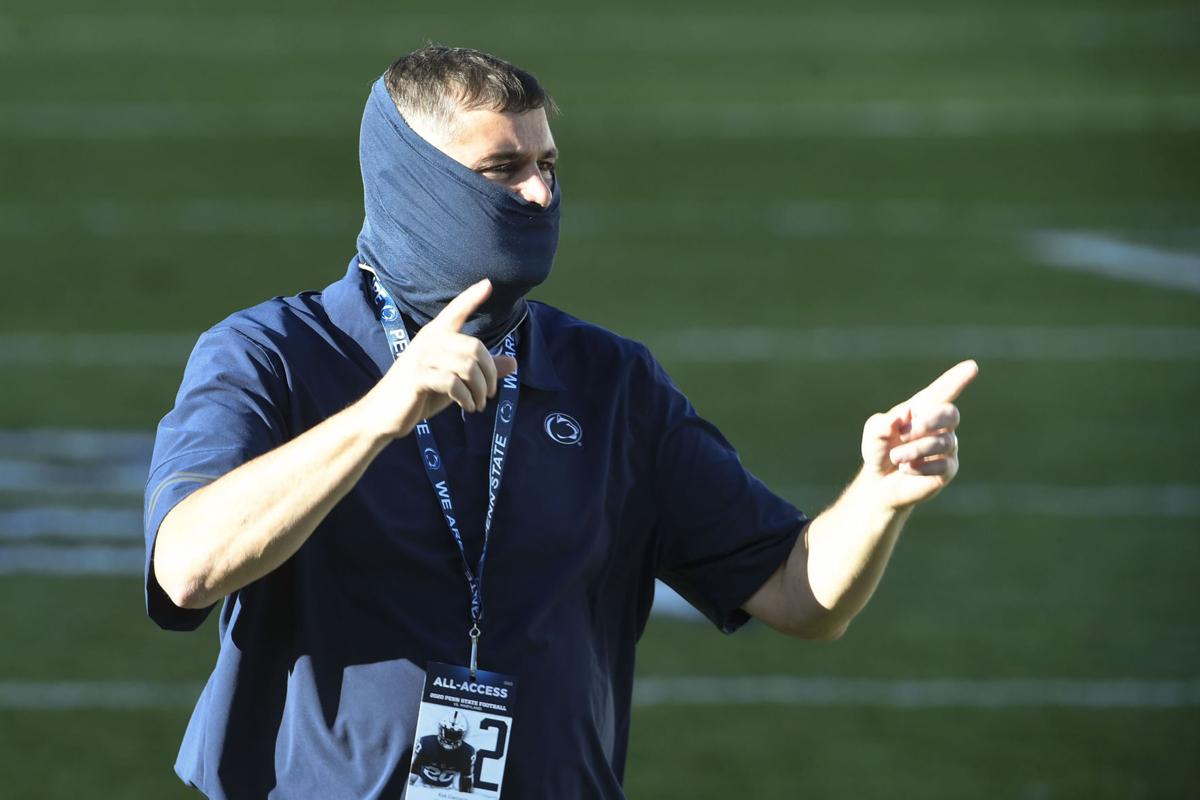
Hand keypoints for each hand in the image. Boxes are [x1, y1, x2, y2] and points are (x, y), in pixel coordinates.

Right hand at [359, 280, 517, 438]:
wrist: (385, 415)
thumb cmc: (422, 394)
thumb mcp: (456, 381)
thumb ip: (482, 371)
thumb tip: (514, 363)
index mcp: (436, 335)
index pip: (456, 310)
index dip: (472, 297)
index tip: (488, 283)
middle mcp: (428, 340)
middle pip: (476, 347)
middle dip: (490, 374)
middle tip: (490, 393)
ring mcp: (421, 358)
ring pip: (468, 367)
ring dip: (480, 390)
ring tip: (478, 404)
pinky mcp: (417, 377)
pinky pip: (454, 384)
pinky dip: (467, 398)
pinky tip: (468, 407)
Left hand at [860, 360, 977, 508]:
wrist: (880, 482)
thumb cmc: (879, 449)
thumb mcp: (873, 433)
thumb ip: (881, 424)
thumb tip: (902, 416)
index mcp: (923, 409)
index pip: (943, 391)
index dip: (957, 379)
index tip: (972, 366)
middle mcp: (940, 425)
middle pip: (951, 414)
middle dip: (930, 421)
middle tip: (905, 432)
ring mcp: (947, 447)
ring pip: (941, 442)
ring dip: (913, 449)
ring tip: (896, 457)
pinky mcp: (948, 469)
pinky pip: (942, 465)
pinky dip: (919, 467)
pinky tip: (906, 469)